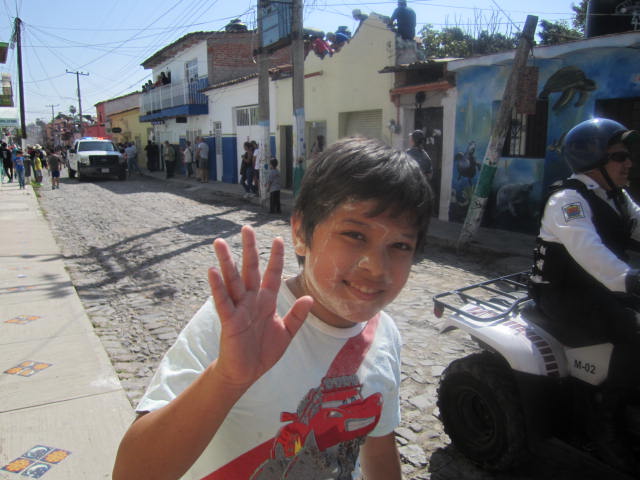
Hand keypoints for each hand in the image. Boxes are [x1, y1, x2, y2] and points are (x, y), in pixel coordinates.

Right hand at [208, 225, 312, 388]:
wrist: (247, 373)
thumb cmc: (264, 352)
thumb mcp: (287, 333)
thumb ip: (297, 316)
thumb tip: (309, 298)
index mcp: (266, 301)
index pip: (272, 273)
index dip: (276, 257)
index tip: (279, 238)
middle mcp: (251, 300)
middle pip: (250, 269)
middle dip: (249, 249)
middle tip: (246, 228)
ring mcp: (239, 308)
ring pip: (232, 280)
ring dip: (227, 261)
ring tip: (220, 243)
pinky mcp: (229, 320)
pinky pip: (223, 301)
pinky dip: (217, 286)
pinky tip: (212, 271)